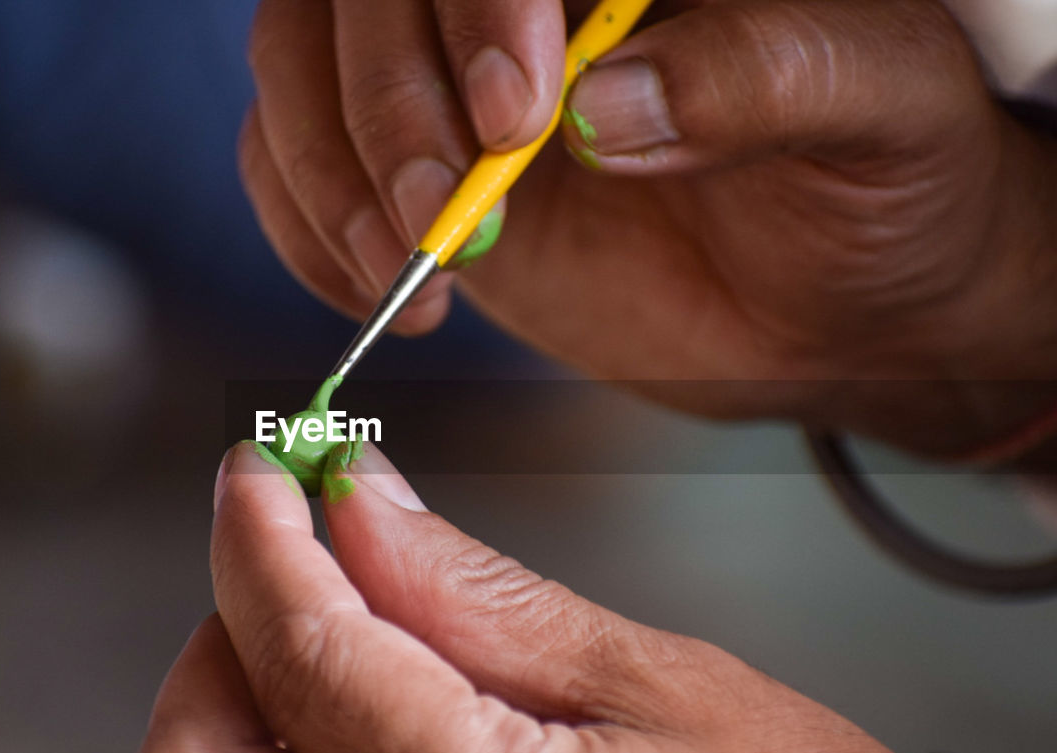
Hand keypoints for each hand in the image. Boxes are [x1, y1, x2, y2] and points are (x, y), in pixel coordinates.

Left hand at [125, 442, 1039, 752]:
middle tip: (297, 568)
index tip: (259, 476)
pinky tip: (339, 752)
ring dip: (233, 725)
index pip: (301, 653)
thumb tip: (356, 505)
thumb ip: (475, 594)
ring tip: (326, 654)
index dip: (260, 539)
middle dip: (227, 643)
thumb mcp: (651, 683)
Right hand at [239, 0, 1056, 455]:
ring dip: (327, 164)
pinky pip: (287, 159)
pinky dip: (303, 221)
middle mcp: (514, 6)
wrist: (835, 307)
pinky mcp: (412, 169)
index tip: (514, 117)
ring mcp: (448, 82)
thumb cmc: (880, 182)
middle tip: (444, 211)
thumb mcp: (874, 107)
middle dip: (385, 100)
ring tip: (411, 262)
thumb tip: (604, 105)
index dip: (472, 3)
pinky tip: (380, 286)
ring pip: (295, 59)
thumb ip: (759, 77)